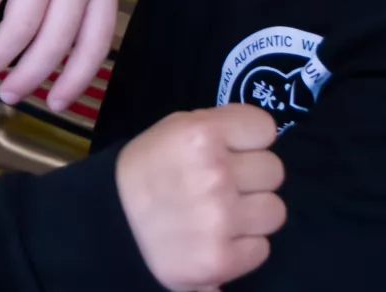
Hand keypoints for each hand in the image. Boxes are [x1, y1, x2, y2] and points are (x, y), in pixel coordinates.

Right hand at [116, 105, 285, 289]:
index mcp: (200, 134)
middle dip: (252, 178)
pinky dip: (242, 247)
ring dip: (252, 214)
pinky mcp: (221, 259)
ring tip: (220, 215)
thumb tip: (263, 134)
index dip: (250, 140)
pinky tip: (216, 239)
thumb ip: (220, 126)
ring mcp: (220, 219)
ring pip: (274, 211)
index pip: (264, 128)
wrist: (110, 225)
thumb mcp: (174, 129)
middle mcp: (214, 174)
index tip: (233, 150)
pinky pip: (261, 248)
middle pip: (274, 171)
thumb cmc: (147, 171)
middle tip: (221, 185)